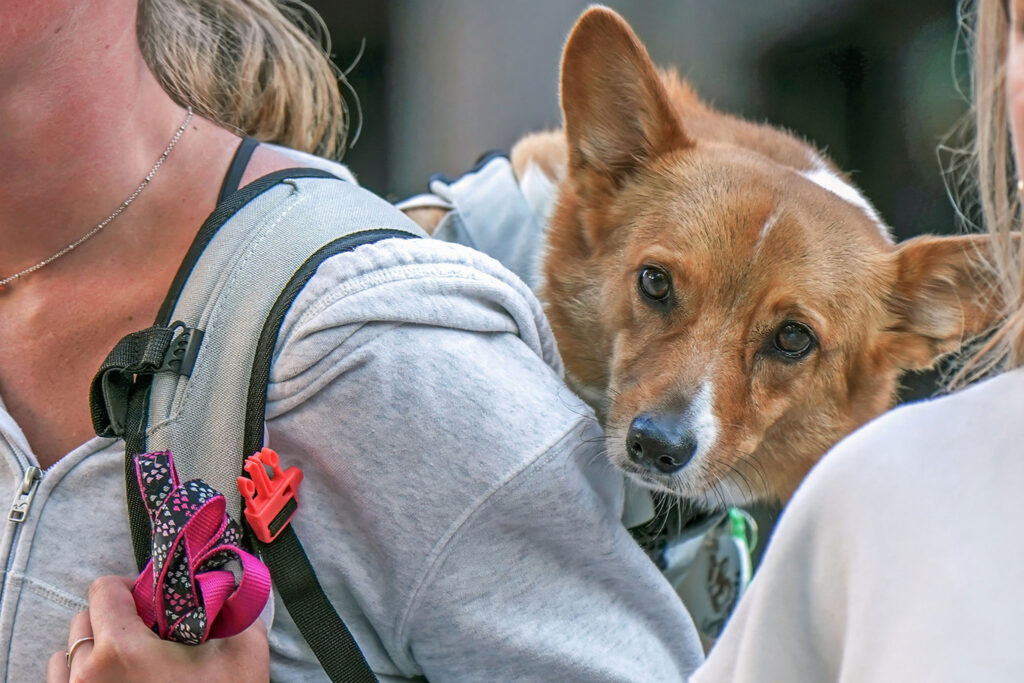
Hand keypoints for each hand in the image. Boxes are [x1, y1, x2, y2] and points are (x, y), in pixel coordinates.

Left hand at [46, 576, 268, 682]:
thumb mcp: (244, 656)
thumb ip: (237, 612)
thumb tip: (232, 588)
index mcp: (121, 650)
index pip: (103, 591)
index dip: (131, 588)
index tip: (152, 603)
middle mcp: (85, 675)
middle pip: (83, 621)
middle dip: (114, 620)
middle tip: (147, 635)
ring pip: (66, 656)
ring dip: (92, 652)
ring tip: (127, 665)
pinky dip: (82, 679)